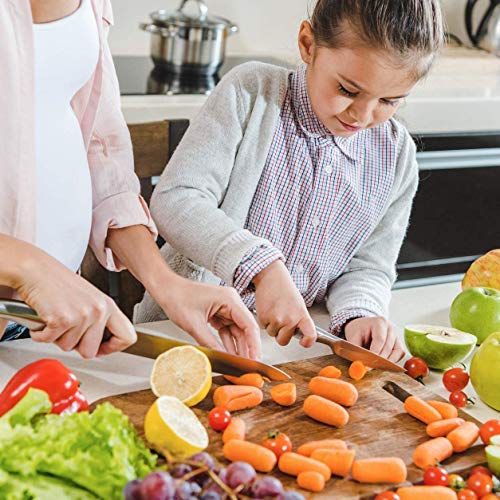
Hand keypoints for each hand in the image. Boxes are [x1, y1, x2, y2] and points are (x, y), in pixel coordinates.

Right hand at [15, 251, 135, 357]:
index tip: (101, 349)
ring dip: (56, 337)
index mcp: (108, 305)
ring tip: (55, 317)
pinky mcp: (62, 319)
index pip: (127, 336)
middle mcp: (99, 310)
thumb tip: (100, 344)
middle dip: (75, 345)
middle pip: (91, 351)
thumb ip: (98, 319)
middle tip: (66, 330)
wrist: (35, 269)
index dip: (113, 348)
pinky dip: (41, 334)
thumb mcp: (89, 299)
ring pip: (69, 347)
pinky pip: (49, 341)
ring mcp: (82, 315)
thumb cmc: (57, 282)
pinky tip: (44, 318)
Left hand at [159, 278, 261, 359]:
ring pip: (237, 330)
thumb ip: (210, 343)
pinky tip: (230, 353)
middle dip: (247, 347)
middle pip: (245, 328)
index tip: (256, 359)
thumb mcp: (194, 324)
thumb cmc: (178, 298)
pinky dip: (228, 341)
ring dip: (238, 346)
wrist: (166, 289)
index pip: (249, 324)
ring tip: (240, 362)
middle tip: (249, 365)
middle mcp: (231, 301)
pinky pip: (227, 329)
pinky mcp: (219, 312)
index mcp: (229, 299)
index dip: (254, 344)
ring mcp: (225, 307)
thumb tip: (223, 358)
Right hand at [253, 260, 315, 346]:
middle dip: (281, 334)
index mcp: (302, 315)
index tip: (303, 342)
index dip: (307, 342)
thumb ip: (299, 320)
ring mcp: (276, 319)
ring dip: (271, 326)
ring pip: (272, 334)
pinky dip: (264, 321)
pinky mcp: (264, 318)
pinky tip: (267, 309)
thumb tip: (300, 335)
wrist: (271, 277)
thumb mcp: (298, 304)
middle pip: (284, 340)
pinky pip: (263, 327)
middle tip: (281, 321)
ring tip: (274, 311)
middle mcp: (290, 319)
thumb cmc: (285, 289)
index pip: (310, 335)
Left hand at [344, 316, 404, 361]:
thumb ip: (356, 349)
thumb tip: (359, 364)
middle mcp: (391, 328)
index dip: (375, 353)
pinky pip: (399, 354)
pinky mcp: (399, 343)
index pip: (380, 339)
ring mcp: (397, 335)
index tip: (368, 363)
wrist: (363, 327)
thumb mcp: (354, 336)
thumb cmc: (359, 331)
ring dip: (386, 362)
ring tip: (375, 366)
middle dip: (379, 360)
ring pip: (397, 352)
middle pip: (388, 347)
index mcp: (379, 322)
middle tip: (370, 368)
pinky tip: (383, 364)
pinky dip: (392, 360)